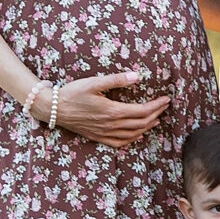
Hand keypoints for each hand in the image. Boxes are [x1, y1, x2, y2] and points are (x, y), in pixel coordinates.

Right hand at [52, 73, 171, 147]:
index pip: (142, 111)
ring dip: (147, 127)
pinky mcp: (97, 137)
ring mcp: (104, 133)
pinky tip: (136, 135)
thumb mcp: (94, 82)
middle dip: (156, 114)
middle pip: (141, 123)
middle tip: (164, 106)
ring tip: (156, 120)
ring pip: (132, 135)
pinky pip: (119, 143)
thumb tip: (137, 75)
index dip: (157, 105)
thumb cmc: (72, 93)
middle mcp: (111, 125)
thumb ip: (116, 79)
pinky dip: (131, 140)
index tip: (166, 99)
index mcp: (113, 111)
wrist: (53, 109)